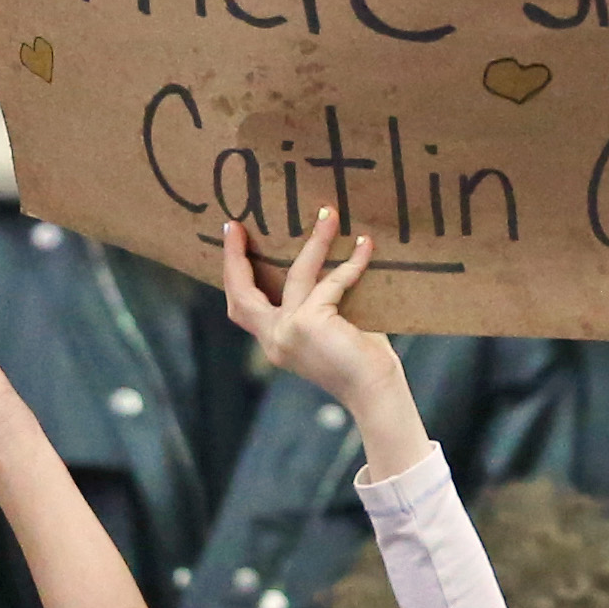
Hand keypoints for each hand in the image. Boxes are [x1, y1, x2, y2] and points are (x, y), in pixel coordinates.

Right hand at [222, 212, 401, 415]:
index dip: (233, 270)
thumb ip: (318, 302)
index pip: (241, 305)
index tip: (234, 235)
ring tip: (328, 215)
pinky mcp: (310, 324)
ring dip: (315, 241)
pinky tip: (365, 247)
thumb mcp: (328, 328)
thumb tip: (325, 258)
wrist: (375, 392)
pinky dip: (351, 263)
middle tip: (238, 224)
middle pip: (241, 293)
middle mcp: (274, 339)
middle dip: (236, 257)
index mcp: (275, 341)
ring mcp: (289, 332)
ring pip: (297, 274)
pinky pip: (331, 283)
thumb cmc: (361, 361)